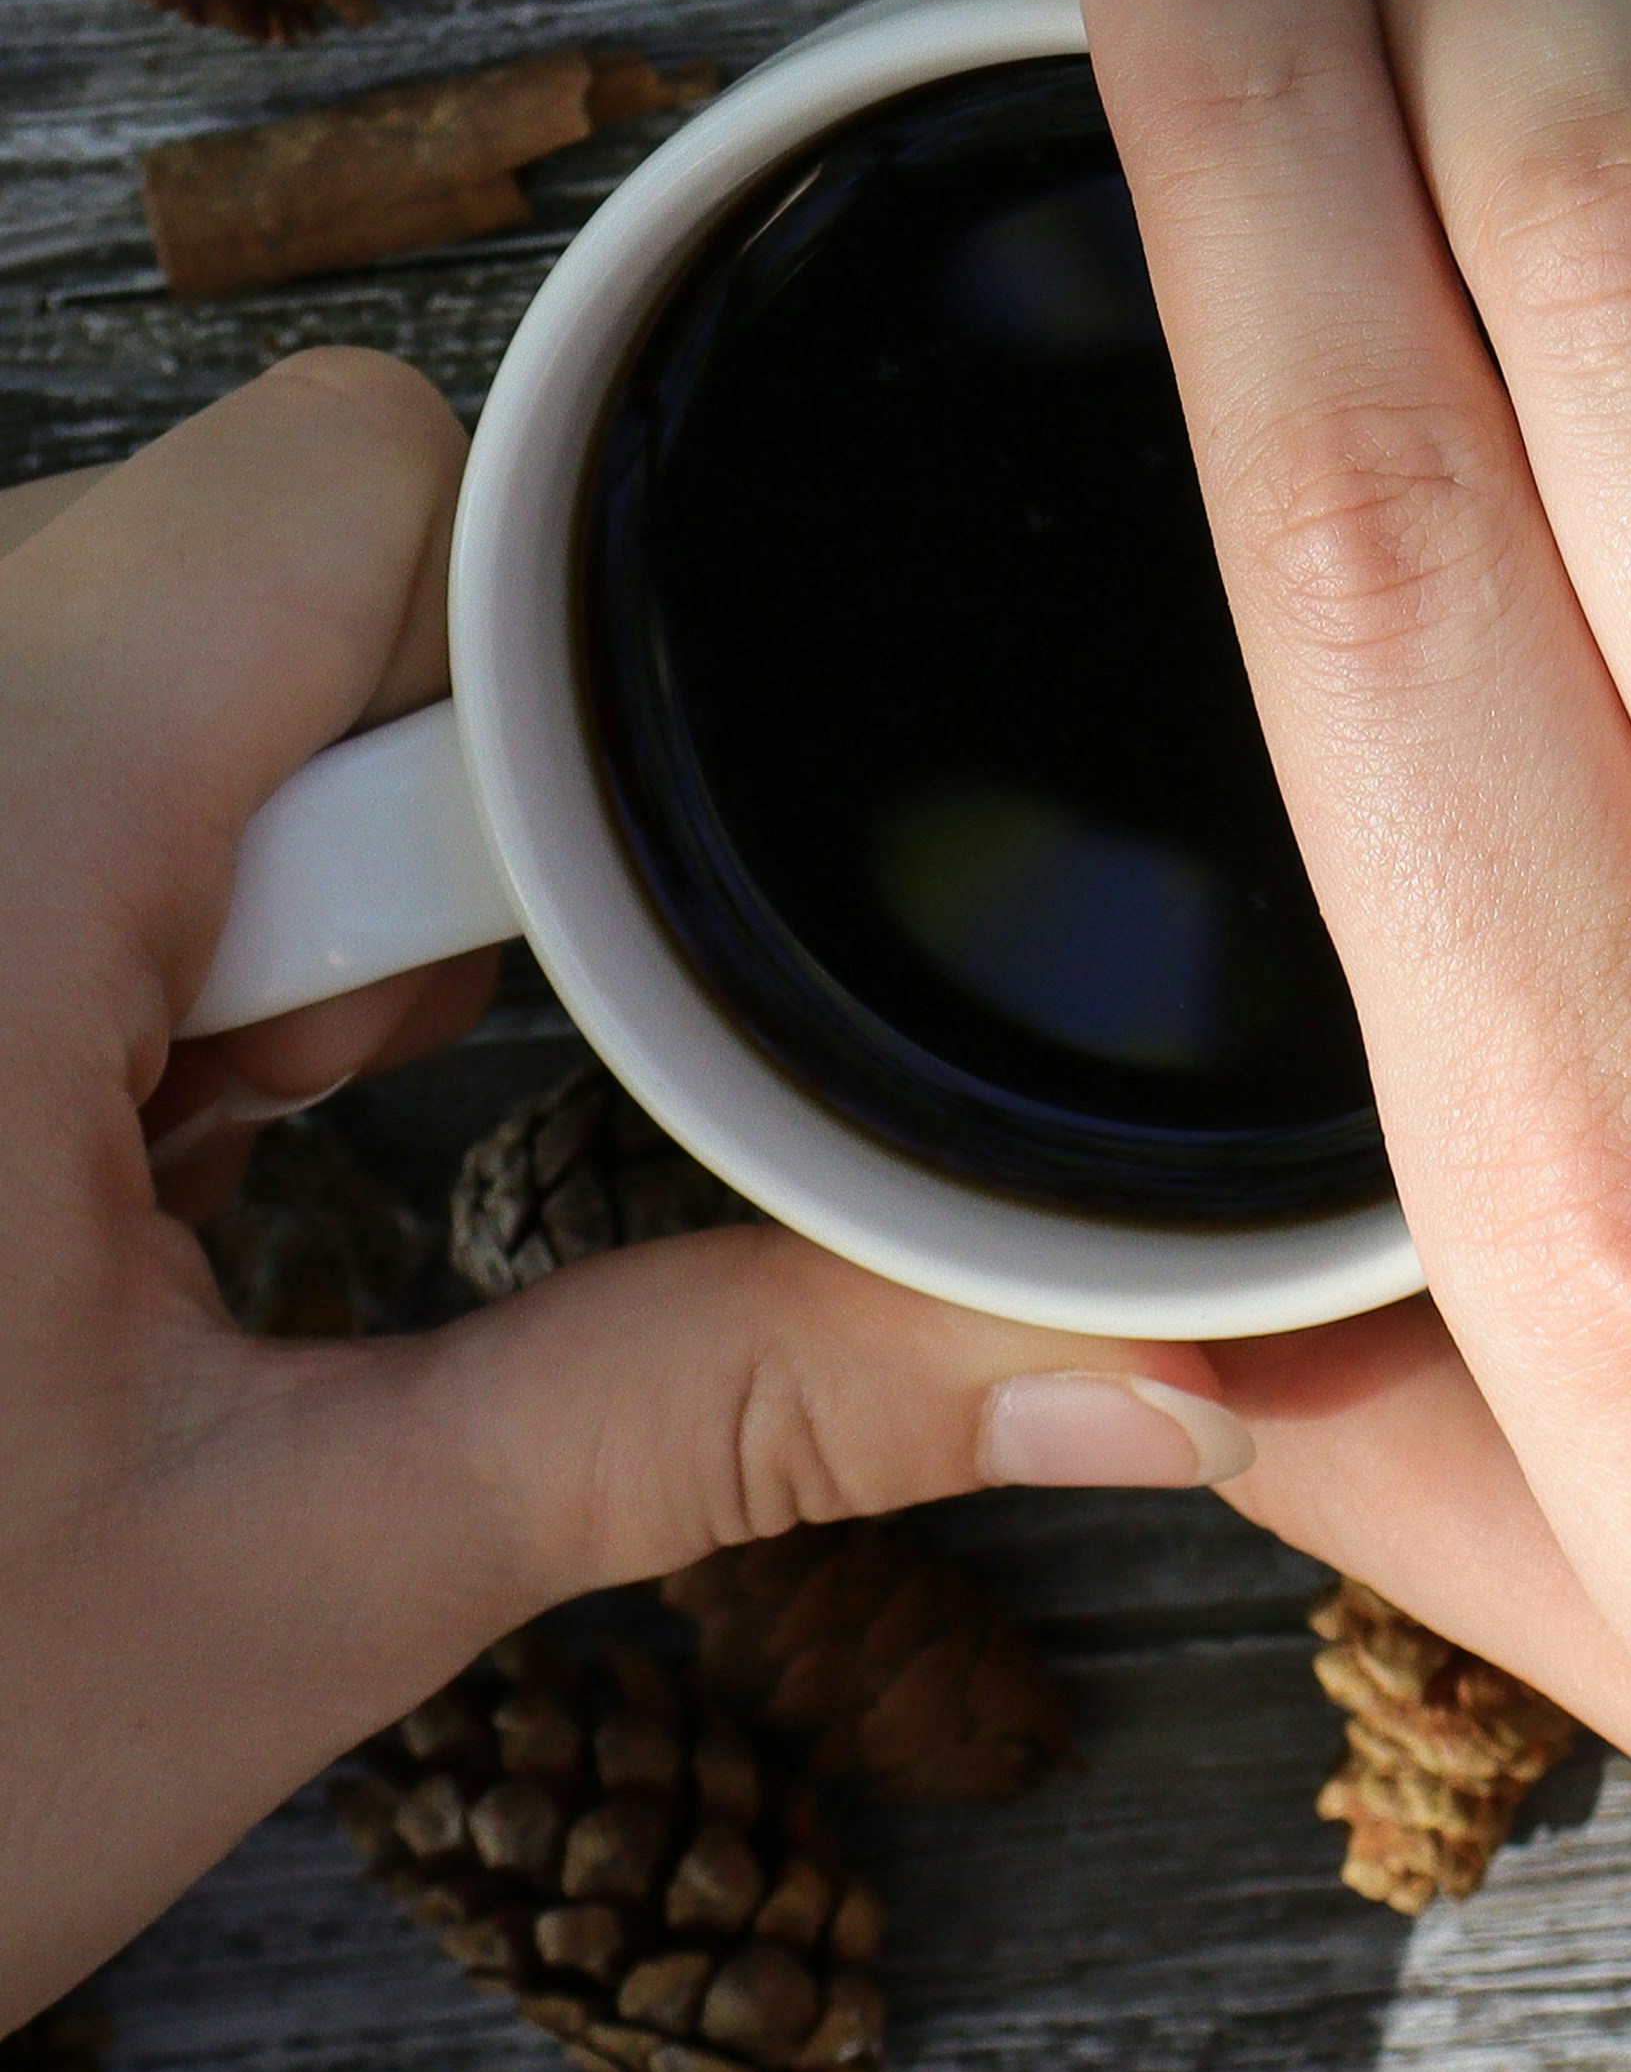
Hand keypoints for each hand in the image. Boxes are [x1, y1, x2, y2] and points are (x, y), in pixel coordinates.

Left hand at [0, 350, 1238, 2027]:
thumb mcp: (278, 1587)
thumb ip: (708, 1416)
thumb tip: (1084, 1362)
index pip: (349, 484)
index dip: (556, 650)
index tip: (615, 906)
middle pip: (256, 570)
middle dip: (402, 832)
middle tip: (332, 1119)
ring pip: (133, 667)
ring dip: (250, 893)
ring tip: (180, 1168)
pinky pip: (26, 765)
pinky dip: (113, 920)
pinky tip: (78, 1152)